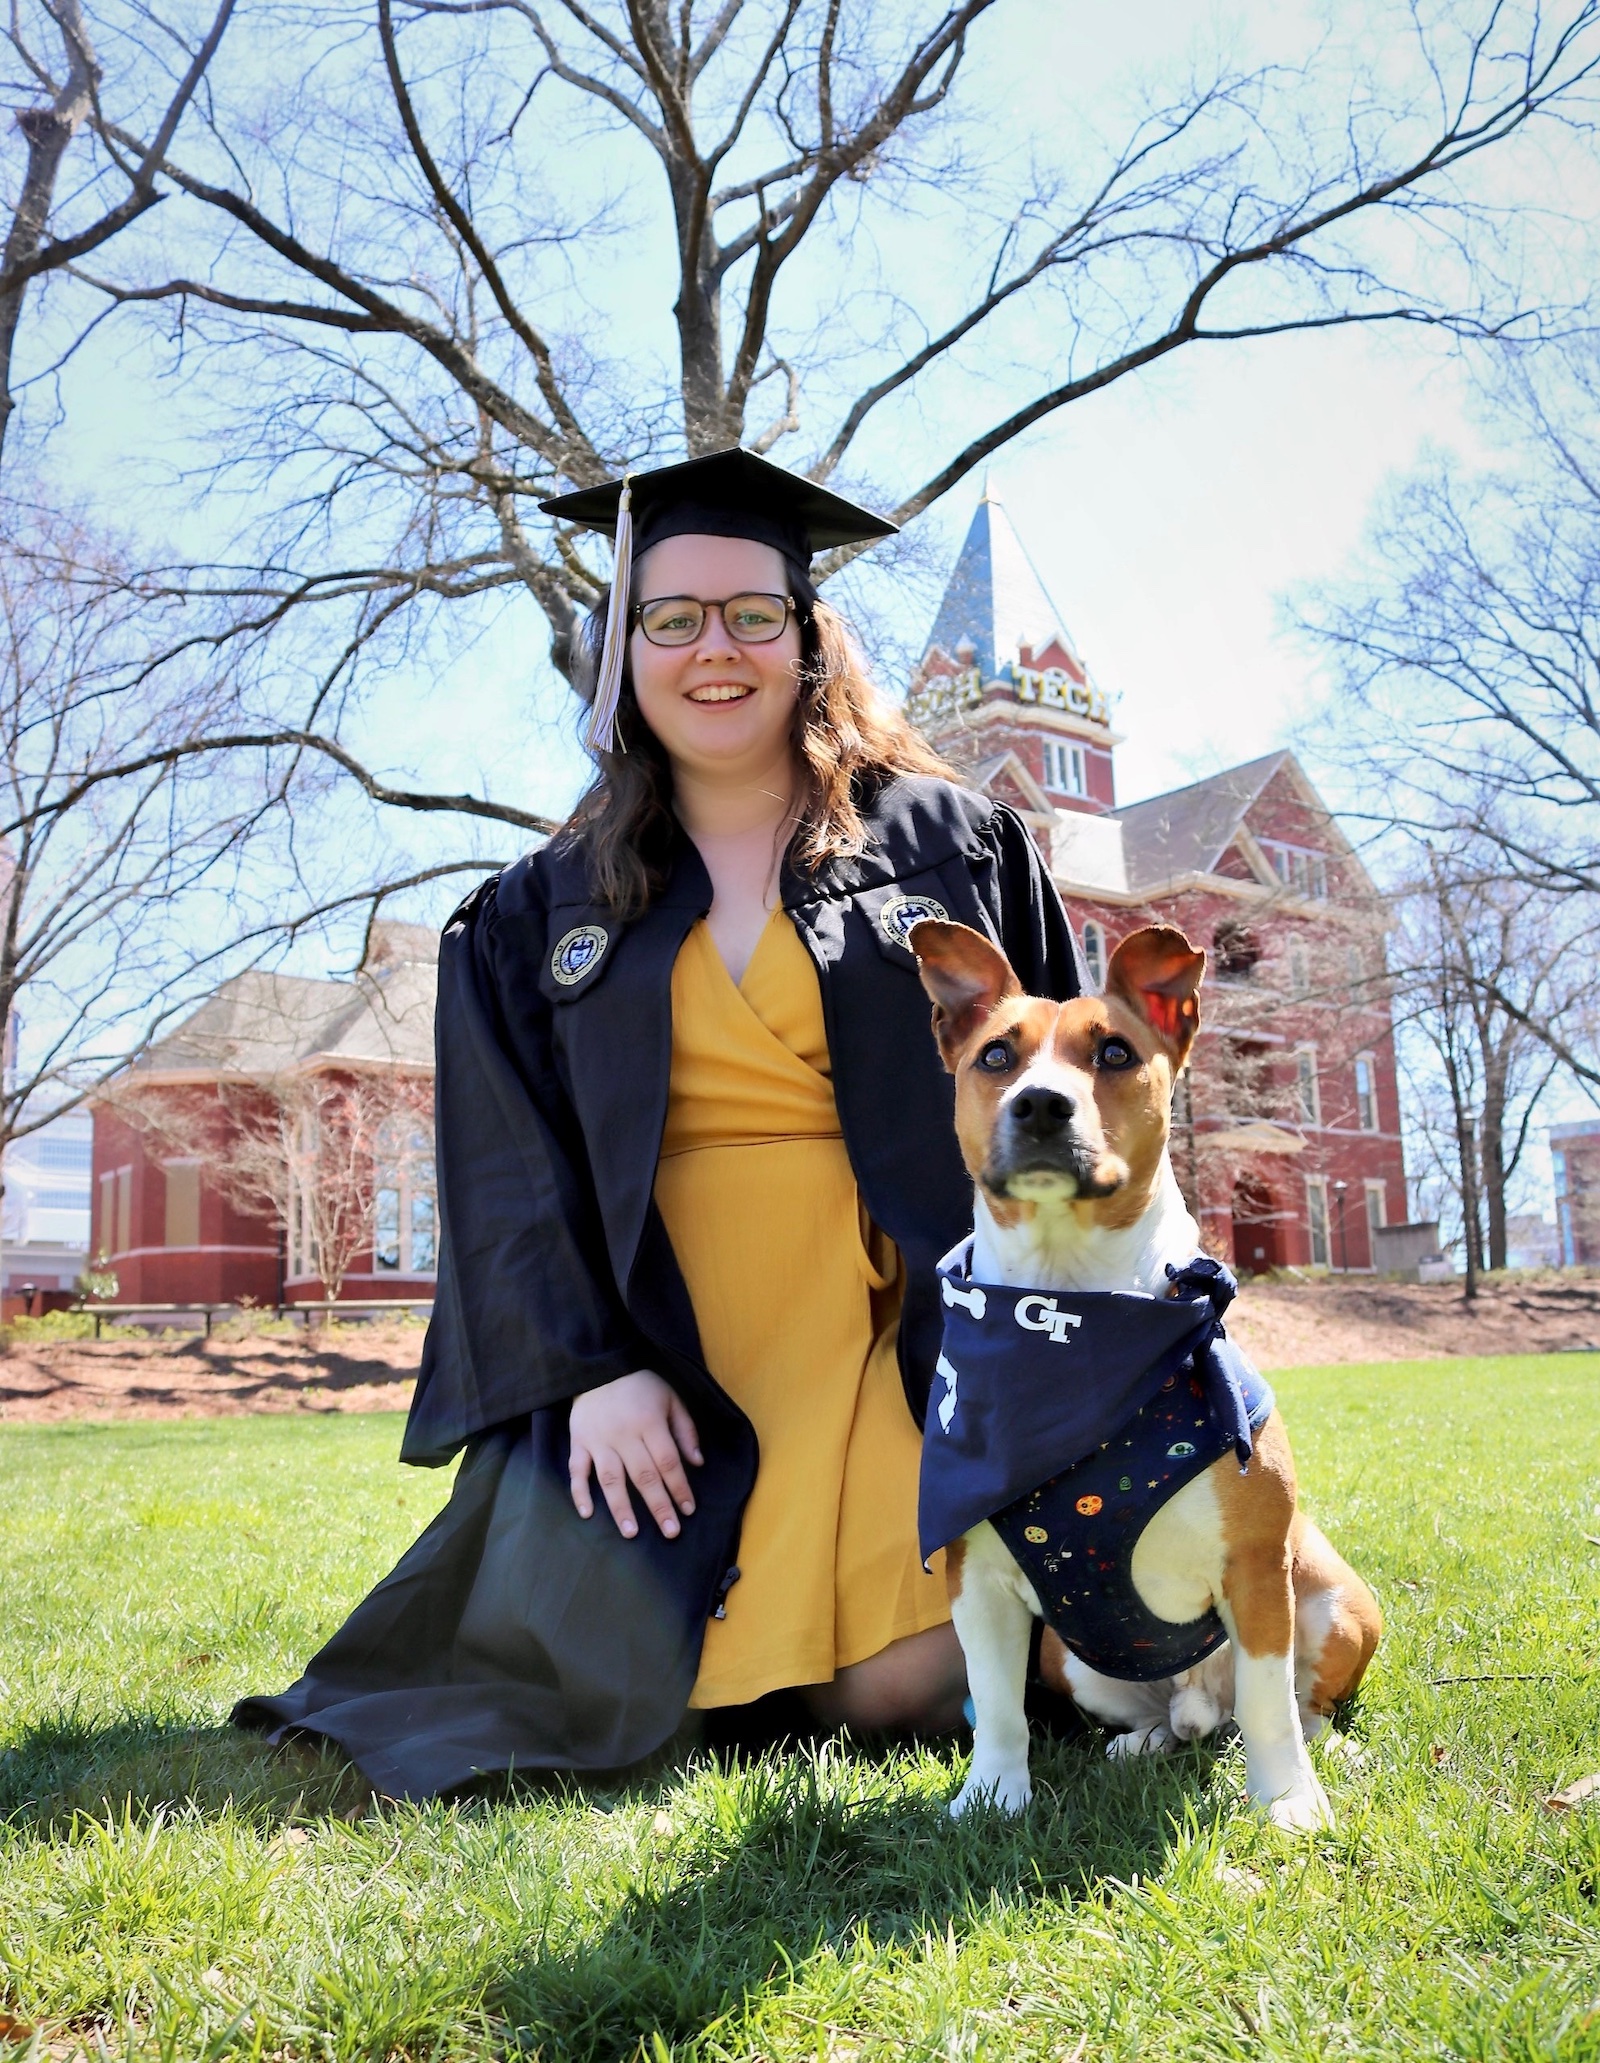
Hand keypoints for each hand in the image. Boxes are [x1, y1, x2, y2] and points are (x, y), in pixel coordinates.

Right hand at [568, 1370, 702, 1538]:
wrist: (598, 1365)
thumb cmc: (640, 1384)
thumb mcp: (670, 1397)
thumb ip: (685, 1429)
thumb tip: (697, 1463)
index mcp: (649, 1422)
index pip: (668, 1462)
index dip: (679, 1487)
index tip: (688, 1510)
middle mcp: (623, 1434)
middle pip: (643, 1475)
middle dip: (658, 1505)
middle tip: (670, 1532)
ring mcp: (598, 1440)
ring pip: (610, 1479)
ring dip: (621, 1507)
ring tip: (631, 1533)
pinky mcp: (578, 1441)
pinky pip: (577, 1470)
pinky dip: (579, 1493)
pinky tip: (587, 1513)